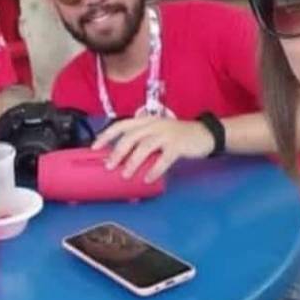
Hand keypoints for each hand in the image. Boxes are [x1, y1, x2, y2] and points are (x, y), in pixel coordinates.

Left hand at [91, 116, 214, 180]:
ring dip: (133, 161)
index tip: (94, 146)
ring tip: (125, 174)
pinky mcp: (178, 145)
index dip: (106, 135)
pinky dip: (154, 169)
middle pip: (130, 136)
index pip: (121, 125)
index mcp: (146, 121)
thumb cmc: (177, 136)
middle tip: (109, 166)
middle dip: (117, 151)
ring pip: (145, 146)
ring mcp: (166, 134)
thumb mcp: (157, 132)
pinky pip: (164, 159)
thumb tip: (120, 157)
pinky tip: (147, 178)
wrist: (205, 134)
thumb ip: (141, 140)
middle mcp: (154, 125)